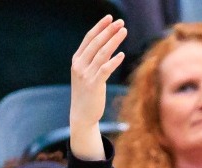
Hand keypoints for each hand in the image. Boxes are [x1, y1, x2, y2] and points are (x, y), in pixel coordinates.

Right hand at [69, 16, 128, 161]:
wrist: (81, 115)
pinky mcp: (93, 85)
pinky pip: (105, 69)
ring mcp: (85, 75)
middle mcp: (79, 65)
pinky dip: (113, 61)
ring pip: (101, 54)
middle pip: (96, 43)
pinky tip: (122, 55)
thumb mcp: (86, 74)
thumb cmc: (86, 94)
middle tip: (120, 22)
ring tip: (124, 31)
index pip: (89, 39)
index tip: (109, 18)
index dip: (99, 27)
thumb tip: (108, 48)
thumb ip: (93, 60)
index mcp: (77, 60)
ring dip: (114, 41)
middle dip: (108, 31)